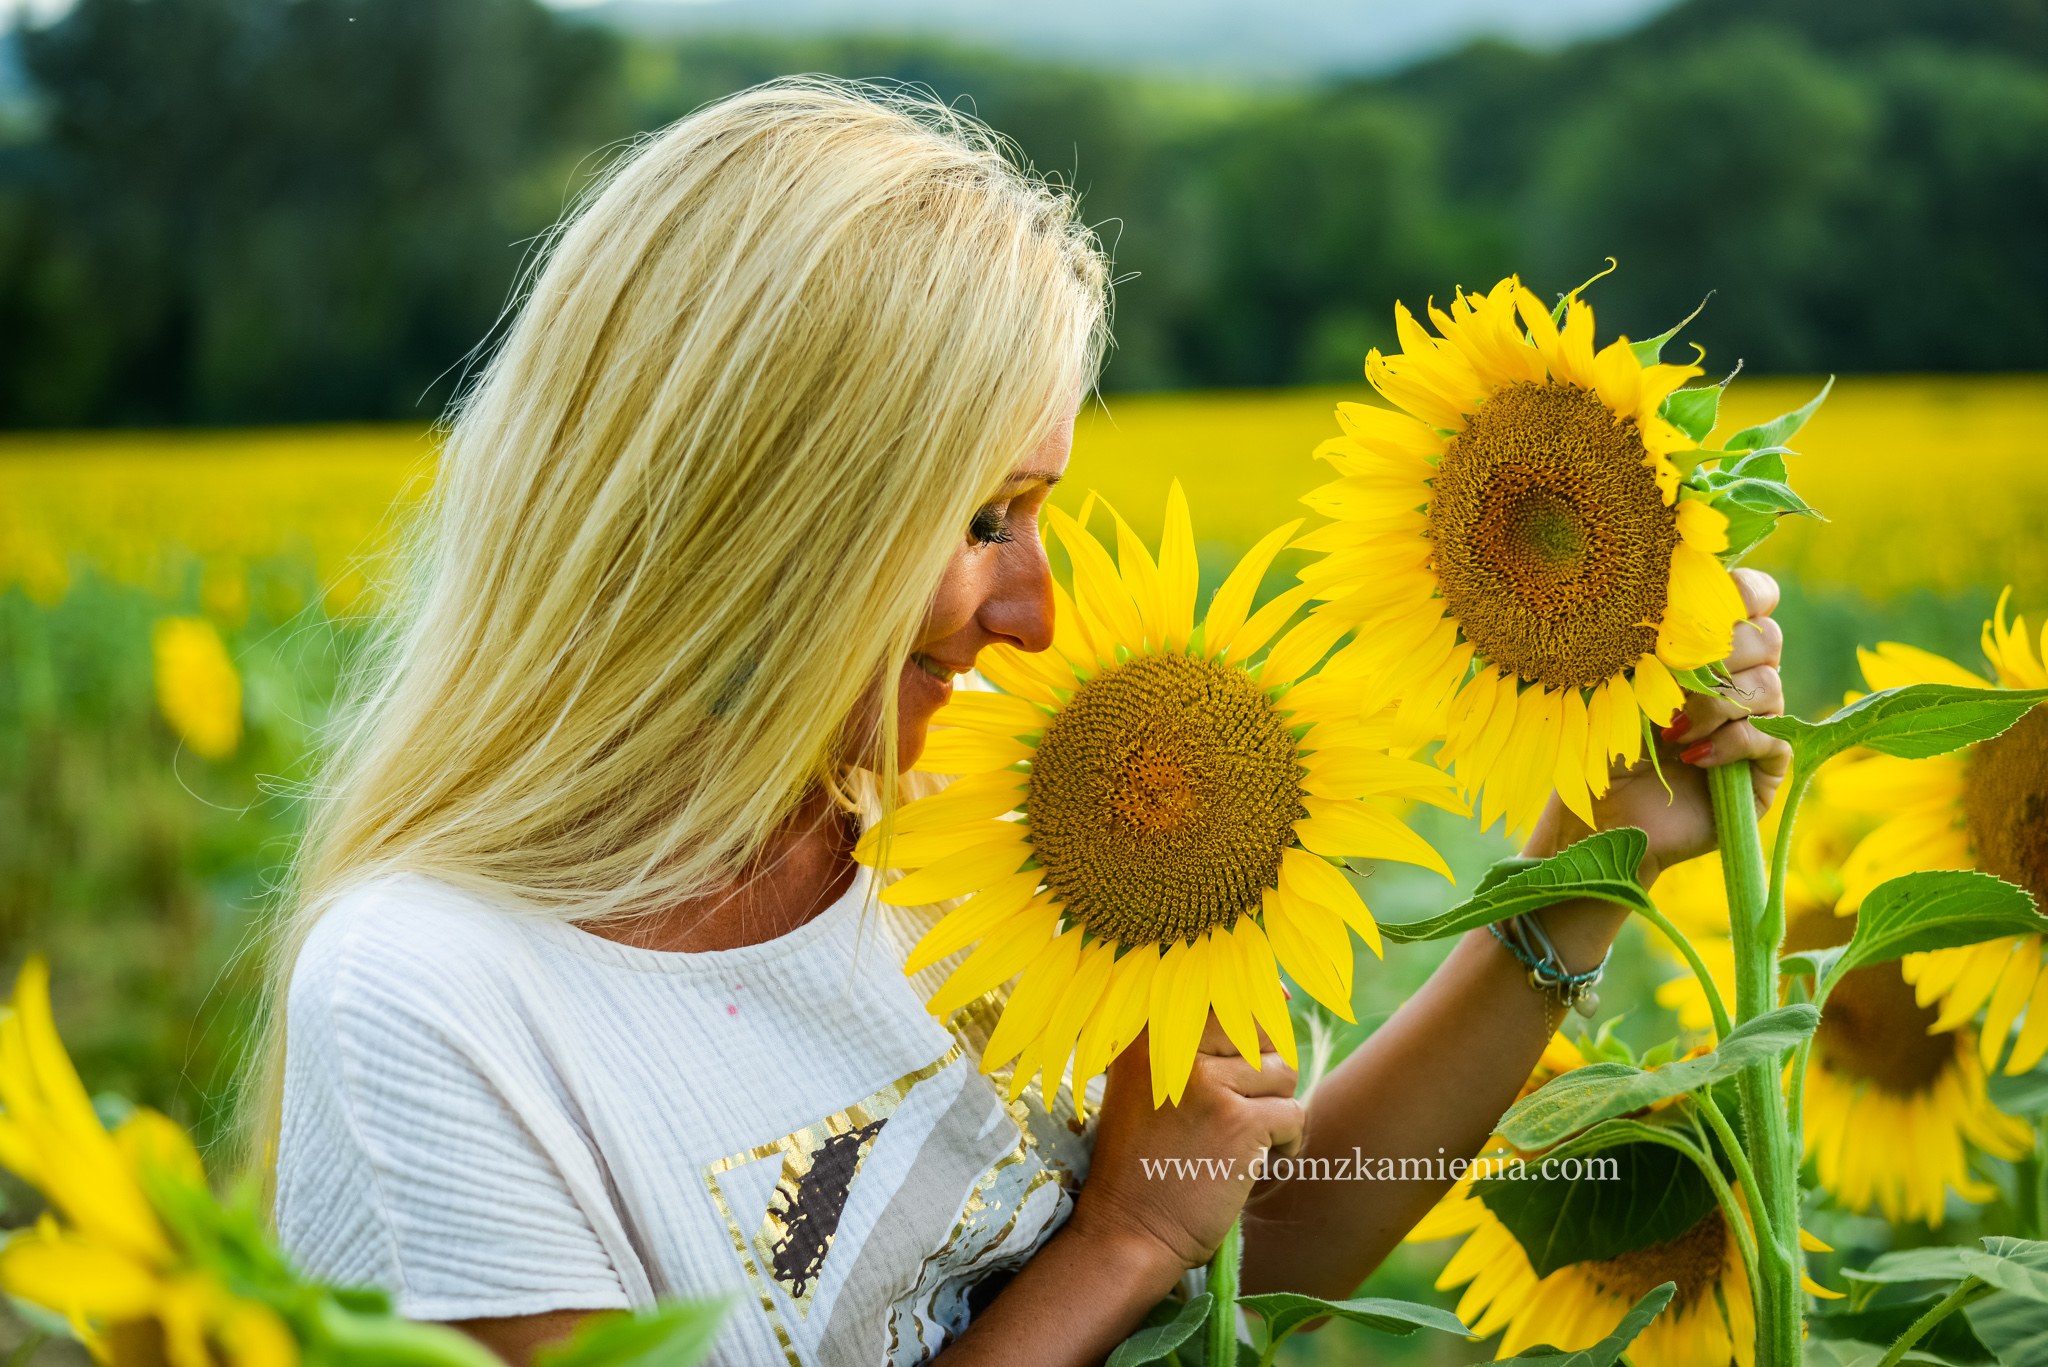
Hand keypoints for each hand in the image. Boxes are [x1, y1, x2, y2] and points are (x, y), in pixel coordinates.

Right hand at [1067, 1017, 1303, 1278]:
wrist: (1129, 1231)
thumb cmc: (1146, 1160)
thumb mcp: (1151, 1083)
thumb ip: (1200, 1039)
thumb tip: (1280, 994)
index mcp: (1149, 1033)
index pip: (1228, 997)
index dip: (1258, 1014)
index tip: (1262, 1030)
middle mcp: (1176, 1047)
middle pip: (1263, 1034)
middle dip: (1267, 1074)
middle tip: (1242, 1113)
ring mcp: (1209, 1084)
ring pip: (1284, 1074)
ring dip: (1275, 1112)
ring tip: (1244, 1143)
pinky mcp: (1240, 1123)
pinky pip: (1293, 1115)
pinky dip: (1285, 1145)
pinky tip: (1252, 1166)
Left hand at [1526, 568, 1790, 887]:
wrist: (1599, 814)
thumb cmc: (1602, 743)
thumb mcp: (1621, 683)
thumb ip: (1654, 639)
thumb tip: (1677, 596)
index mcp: (1711, 648)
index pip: (1755, 597)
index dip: (1746, 592)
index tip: (1713, 603)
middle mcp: (1742, 681)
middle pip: (1768, 636)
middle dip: (1720, 652)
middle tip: (1672, 682)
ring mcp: (1759, 723)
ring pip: (1769, 685)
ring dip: (1715, 704)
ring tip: (1671, 732)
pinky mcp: (1766, 769)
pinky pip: (1771, 737)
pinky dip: (1731, 742)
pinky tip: (1693, 757)